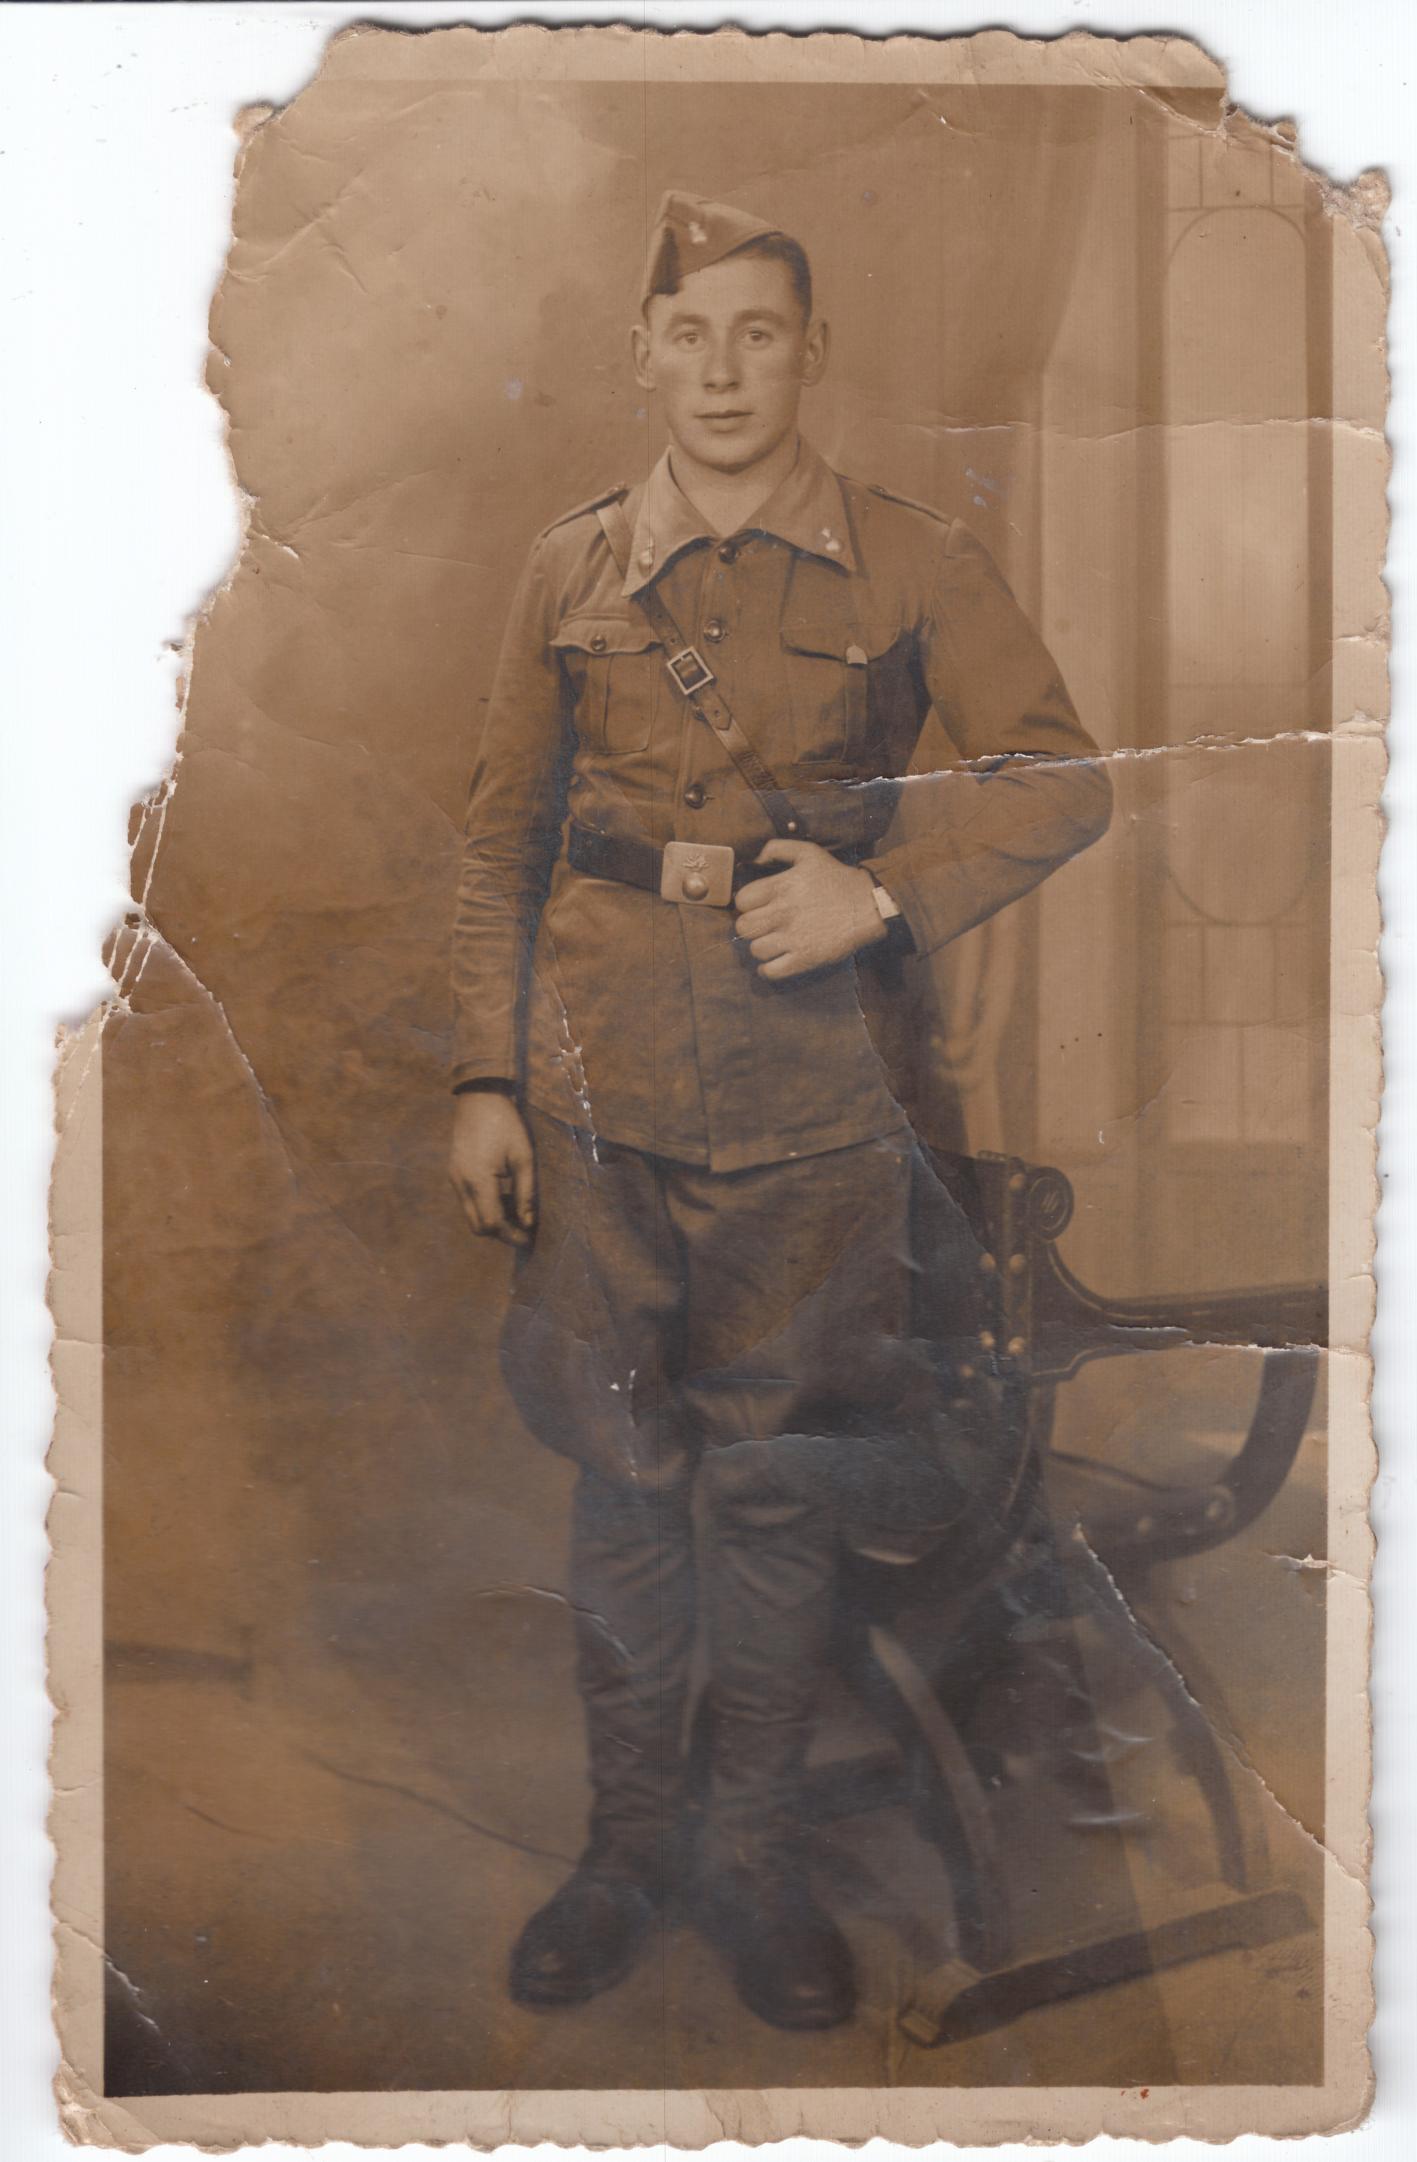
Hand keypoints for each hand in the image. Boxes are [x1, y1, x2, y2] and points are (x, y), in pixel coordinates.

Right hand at [449, 1090, 535, 1245]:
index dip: (511, 1235)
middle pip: (477, 1226)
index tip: (530, 1238)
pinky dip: (484, 1206)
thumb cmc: (506, 1123)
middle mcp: (461, 1183)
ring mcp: (454, 1178)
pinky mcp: (454, 1172)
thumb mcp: (523, 1157)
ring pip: (471, 1215)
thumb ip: (526, 1192)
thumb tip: (529, 1223)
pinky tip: (503, 1195)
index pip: (491, 1223)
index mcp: (478, 1180)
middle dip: (501, 1232)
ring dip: (492, 1219)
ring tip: (516, 1211)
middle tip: (524, 1228)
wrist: (479, 1096)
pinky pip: (467, 1201)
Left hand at [733, 838, 886, 980]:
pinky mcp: (805, 959)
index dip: (747, 904)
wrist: (869, 905)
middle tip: (764, 925)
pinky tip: (776, 961)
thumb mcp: (809, 853)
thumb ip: (777, 848)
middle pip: (744, 927)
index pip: (742, 901)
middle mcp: (783, 913)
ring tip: (772, 942)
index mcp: (781, 887)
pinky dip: (768, 969)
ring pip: (755, 950)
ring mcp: (794, 938)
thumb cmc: (837, 878)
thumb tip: (755, 859)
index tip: (757, 906)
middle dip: (751, 926)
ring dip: (761, 946)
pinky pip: (771, 971)